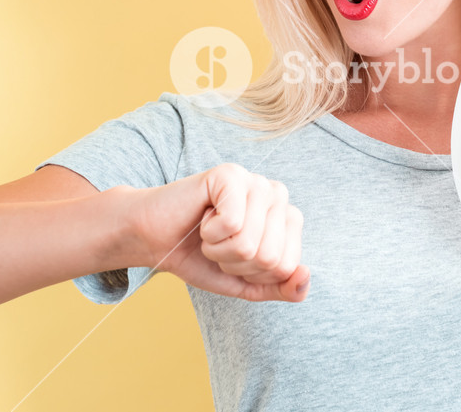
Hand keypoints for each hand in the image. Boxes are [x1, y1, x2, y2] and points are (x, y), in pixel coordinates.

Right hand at [128, 163, 309, 302]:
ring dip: (220, 249)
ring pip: (250, 243)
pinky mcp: (230, 174)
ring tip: (210, 232)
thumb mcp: (246, 283)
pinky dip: (210, 233)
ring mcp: (255, 181)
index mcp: (287, 218)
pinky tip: (202, 217)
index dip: (253, 274)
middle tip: (218, 245)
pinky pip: (232, 223)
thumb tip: (305, 276)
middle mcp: (277, 195)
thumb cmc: (200, 256)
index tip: (234, 258)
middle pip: (269, 257)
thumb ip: (281, 288)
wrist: (155, 240)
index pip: (287, 265)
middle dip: (235, 263)